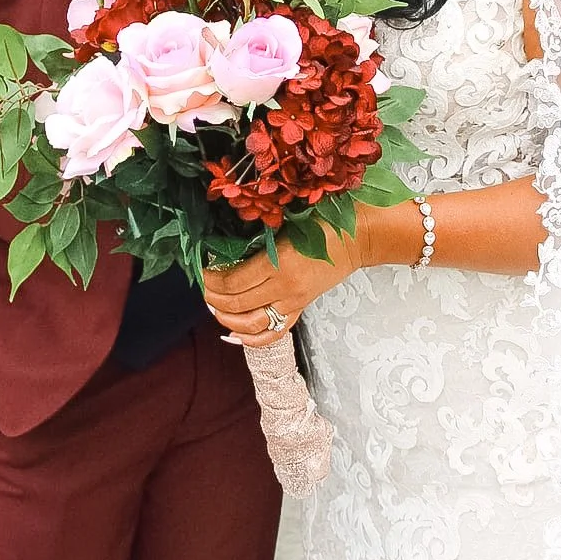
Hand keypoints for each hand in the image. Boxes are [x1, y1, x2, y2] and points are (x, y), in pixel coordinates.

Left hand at [203, 225, 364, 347]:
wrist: (359, 237)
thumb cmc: (324, 220)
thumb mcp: (288, 220)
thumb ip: (260, 235)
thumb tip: (226, 245)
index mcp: (279, 263)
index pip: (233, 282)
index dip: (210, 279)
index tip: (201, 267)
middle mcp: (284, 288)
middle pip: (236, 305)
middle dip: (212, 297)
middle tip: (201, 284)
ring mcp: (293, 302)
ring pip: (251, 325)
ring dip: (225, 319)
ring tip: (212, 305)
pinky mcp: (301, 308)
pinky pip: (273, 333)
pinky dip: (251, 339)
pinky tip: (234, 334)